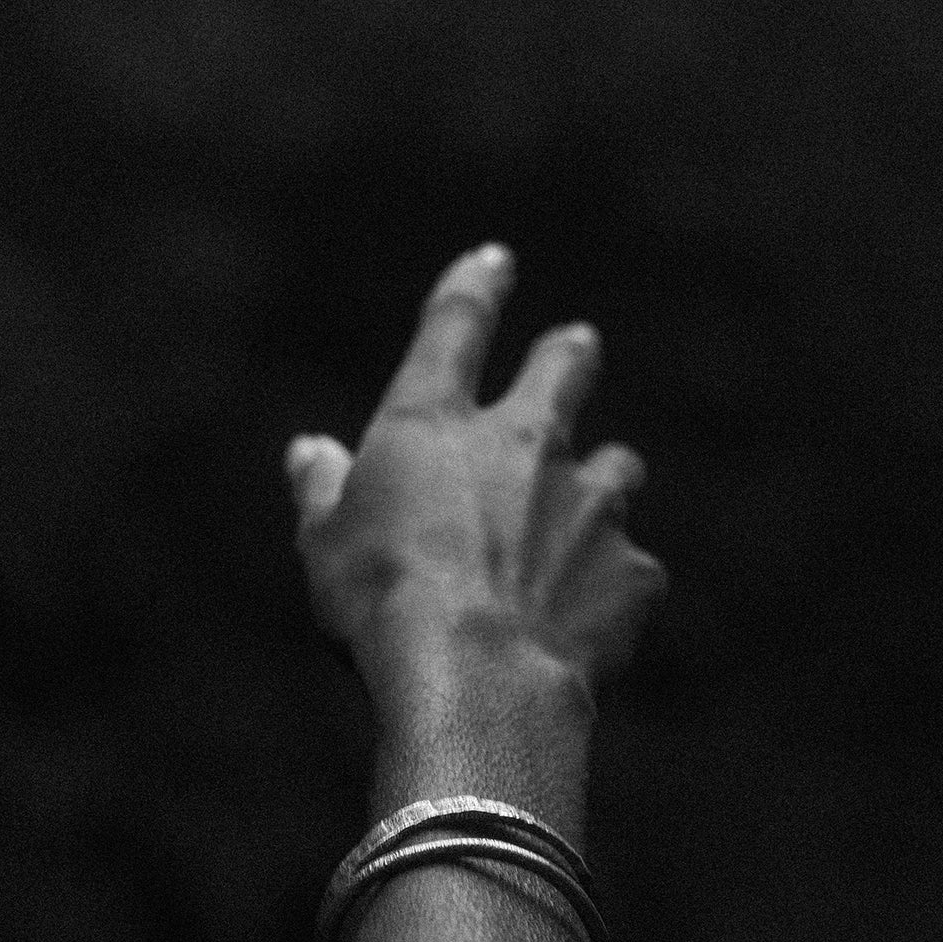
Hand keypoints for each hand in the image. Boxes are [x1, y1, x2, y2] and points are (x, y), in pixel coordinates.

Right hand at [283, 243, 667, 714]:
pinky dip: (612, 587)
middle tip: (577, 347)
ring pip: (618, 468)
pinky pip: (631, 571)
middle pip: (564, 371)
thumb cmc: (380, 608)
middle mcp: (526, 446)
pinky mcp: (631, 572)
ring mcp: (589, 505)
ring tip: (590, 509)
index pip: (456, 327)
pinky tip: (588, 620)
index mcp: (435, 426)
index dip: (475, 288)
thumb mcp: (324, 546)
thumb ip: (323, 490)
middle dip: (569, 356)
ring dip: (603, 482)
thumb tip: (311, 452)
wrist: (476, 680)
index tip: (494, 261)